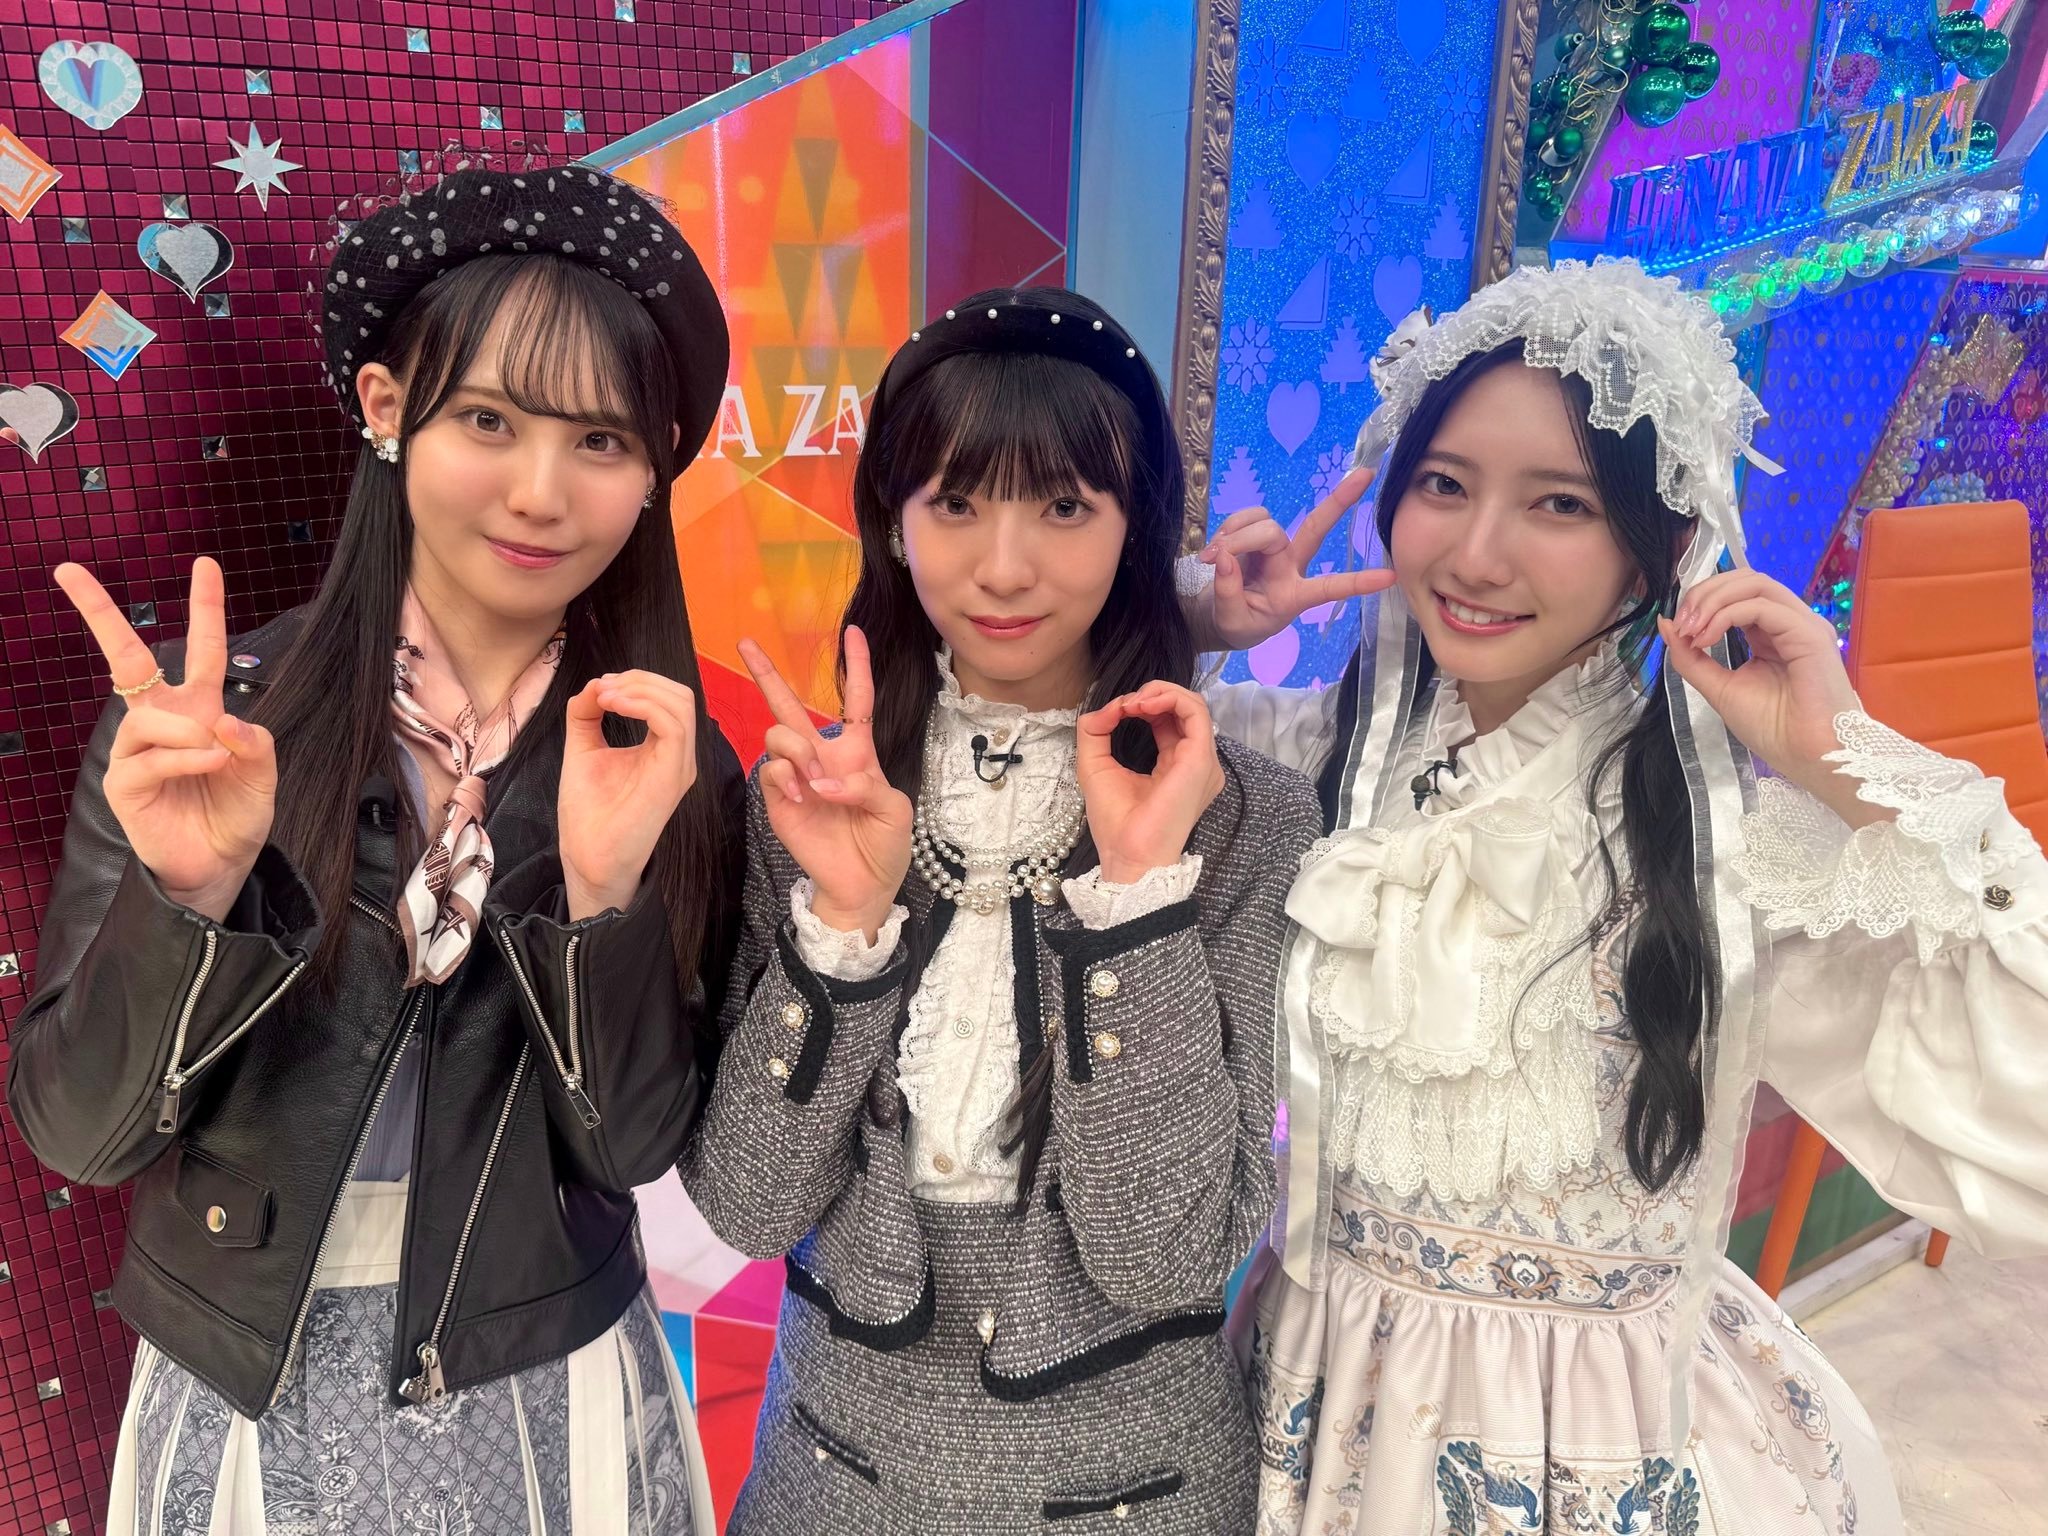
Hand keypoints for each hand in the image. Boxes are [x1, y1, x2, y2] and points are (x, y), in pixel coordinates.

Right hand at [54, 557, 276, 920]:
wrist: (220, 865)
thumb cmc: (236, 814)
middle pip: (126, 658)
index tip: (205, 564)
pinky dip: (186, 756)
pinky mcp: (124, 782)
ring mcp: (136, 749)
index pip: (202, 649)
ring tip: (215, 754)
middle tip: (69, 572)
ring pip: (150, 716)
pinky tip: (209, 762)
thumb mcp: (262, 772)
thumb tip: (222, 720)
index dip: (205, 608)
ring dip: (187, 730)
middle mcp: (161, 720)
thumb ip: (254, 741)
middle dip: (99, 614)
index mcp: (199, 709)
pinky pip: (151, 756)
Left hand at [558, 670, 700, 917]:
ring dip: (639, 689)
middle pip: (680, 694)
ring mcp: (680, 765)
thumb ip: (587, 714)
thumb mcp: (584, 749)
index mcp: (664, 749)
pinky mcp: (672, 775)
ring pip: (681, 703)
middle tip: (602, 689)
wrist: (588, 856)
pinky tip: (612, 707)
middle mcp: (679, 755)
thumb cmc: (589, 813)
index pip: (669, 698)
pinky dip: (642, 705)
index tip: (600, 688)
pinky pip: (673, 725)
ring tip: (604, 698)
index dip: (636, 681)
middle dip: (639, 679)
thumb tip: (595, 683)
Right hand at [740, 626, 912, 940]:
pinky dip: (784, 775)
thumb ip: (865, 787)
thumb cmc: (885, 845)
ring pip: (778, 734)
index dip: (857, 665)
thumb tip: (824, 782)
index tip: (853, 632)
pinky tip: (800, 793)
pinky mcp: (778, 799)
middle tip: (746, 642)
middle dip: (767, 673)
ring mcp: (797, 776)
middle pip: (790, 705)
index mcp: (858, 752)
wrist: (863, 885)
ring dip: (796, 748)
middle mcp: (822, 757)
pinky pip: (769, 769)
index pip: (856, 699)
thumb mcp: (894, 811)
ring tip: (813, 778)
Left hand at [1076, 681, 1224, 882]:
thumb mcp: (1095, 766)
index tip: (1116, 712)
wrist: (1129, 856)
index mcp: (1175, 764)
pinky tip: (1142, 705)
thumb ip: (1096, 732)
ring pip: (1193, 704)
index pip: (1168, 720)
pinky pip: (1195, 711)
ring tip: (1133, 702)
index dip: (1142, 704)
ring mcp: (1202, 760)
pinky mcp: (1200, 758)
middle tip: (1125, 704)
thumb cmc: (1116, 823)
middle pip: (1183, 709)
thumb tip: (1107, 706)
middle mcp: (1194, 762)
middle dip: (1152, 694)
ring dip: (1159, 693)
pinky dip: (1169, 698)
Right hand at [1196, 467, 1395, 648]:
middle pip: (1315, 528)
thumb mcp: (1231, 622)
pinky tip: (1215, 550)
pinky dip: (1228, 530)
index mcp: (1295, 595)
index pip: (1330, 588)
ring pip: (1265, 524)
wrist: (1215, 615)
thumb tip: (1225, 559)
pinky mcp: (1253, 534)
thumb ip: (1228, 594)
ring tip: (1214, 558)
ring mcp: (1274, 547)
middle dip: (1340, 501)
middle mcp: (1291, 565)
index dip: (1358, 583)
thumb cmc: (1236, 623)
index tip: (1390, 577)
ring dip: (1237, 536)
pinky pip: (1244, 518)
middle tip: (1366, 474)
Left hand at [1661, 570, 1879, 825]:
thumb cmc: (1773, 729)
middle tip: (1681, 622)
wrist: (1808, 757)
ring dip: (1713, 600)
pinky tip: (1707, 638)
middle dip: (1704, 593)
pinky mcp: (1809, 634)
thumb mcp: (1719, 688)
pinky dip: (1726, 616)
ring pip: (1755, 584)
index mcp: (1771, 632)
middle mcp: (1790, 622)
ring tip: (1691, 629)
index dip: (1702, 600)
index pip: (1737, 593)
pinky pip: (1762, 607)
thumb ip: (1692, 657)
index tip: (1677, 627)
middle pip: (1746, 579)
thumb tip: (1667, 623)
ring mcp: (1803, 625)